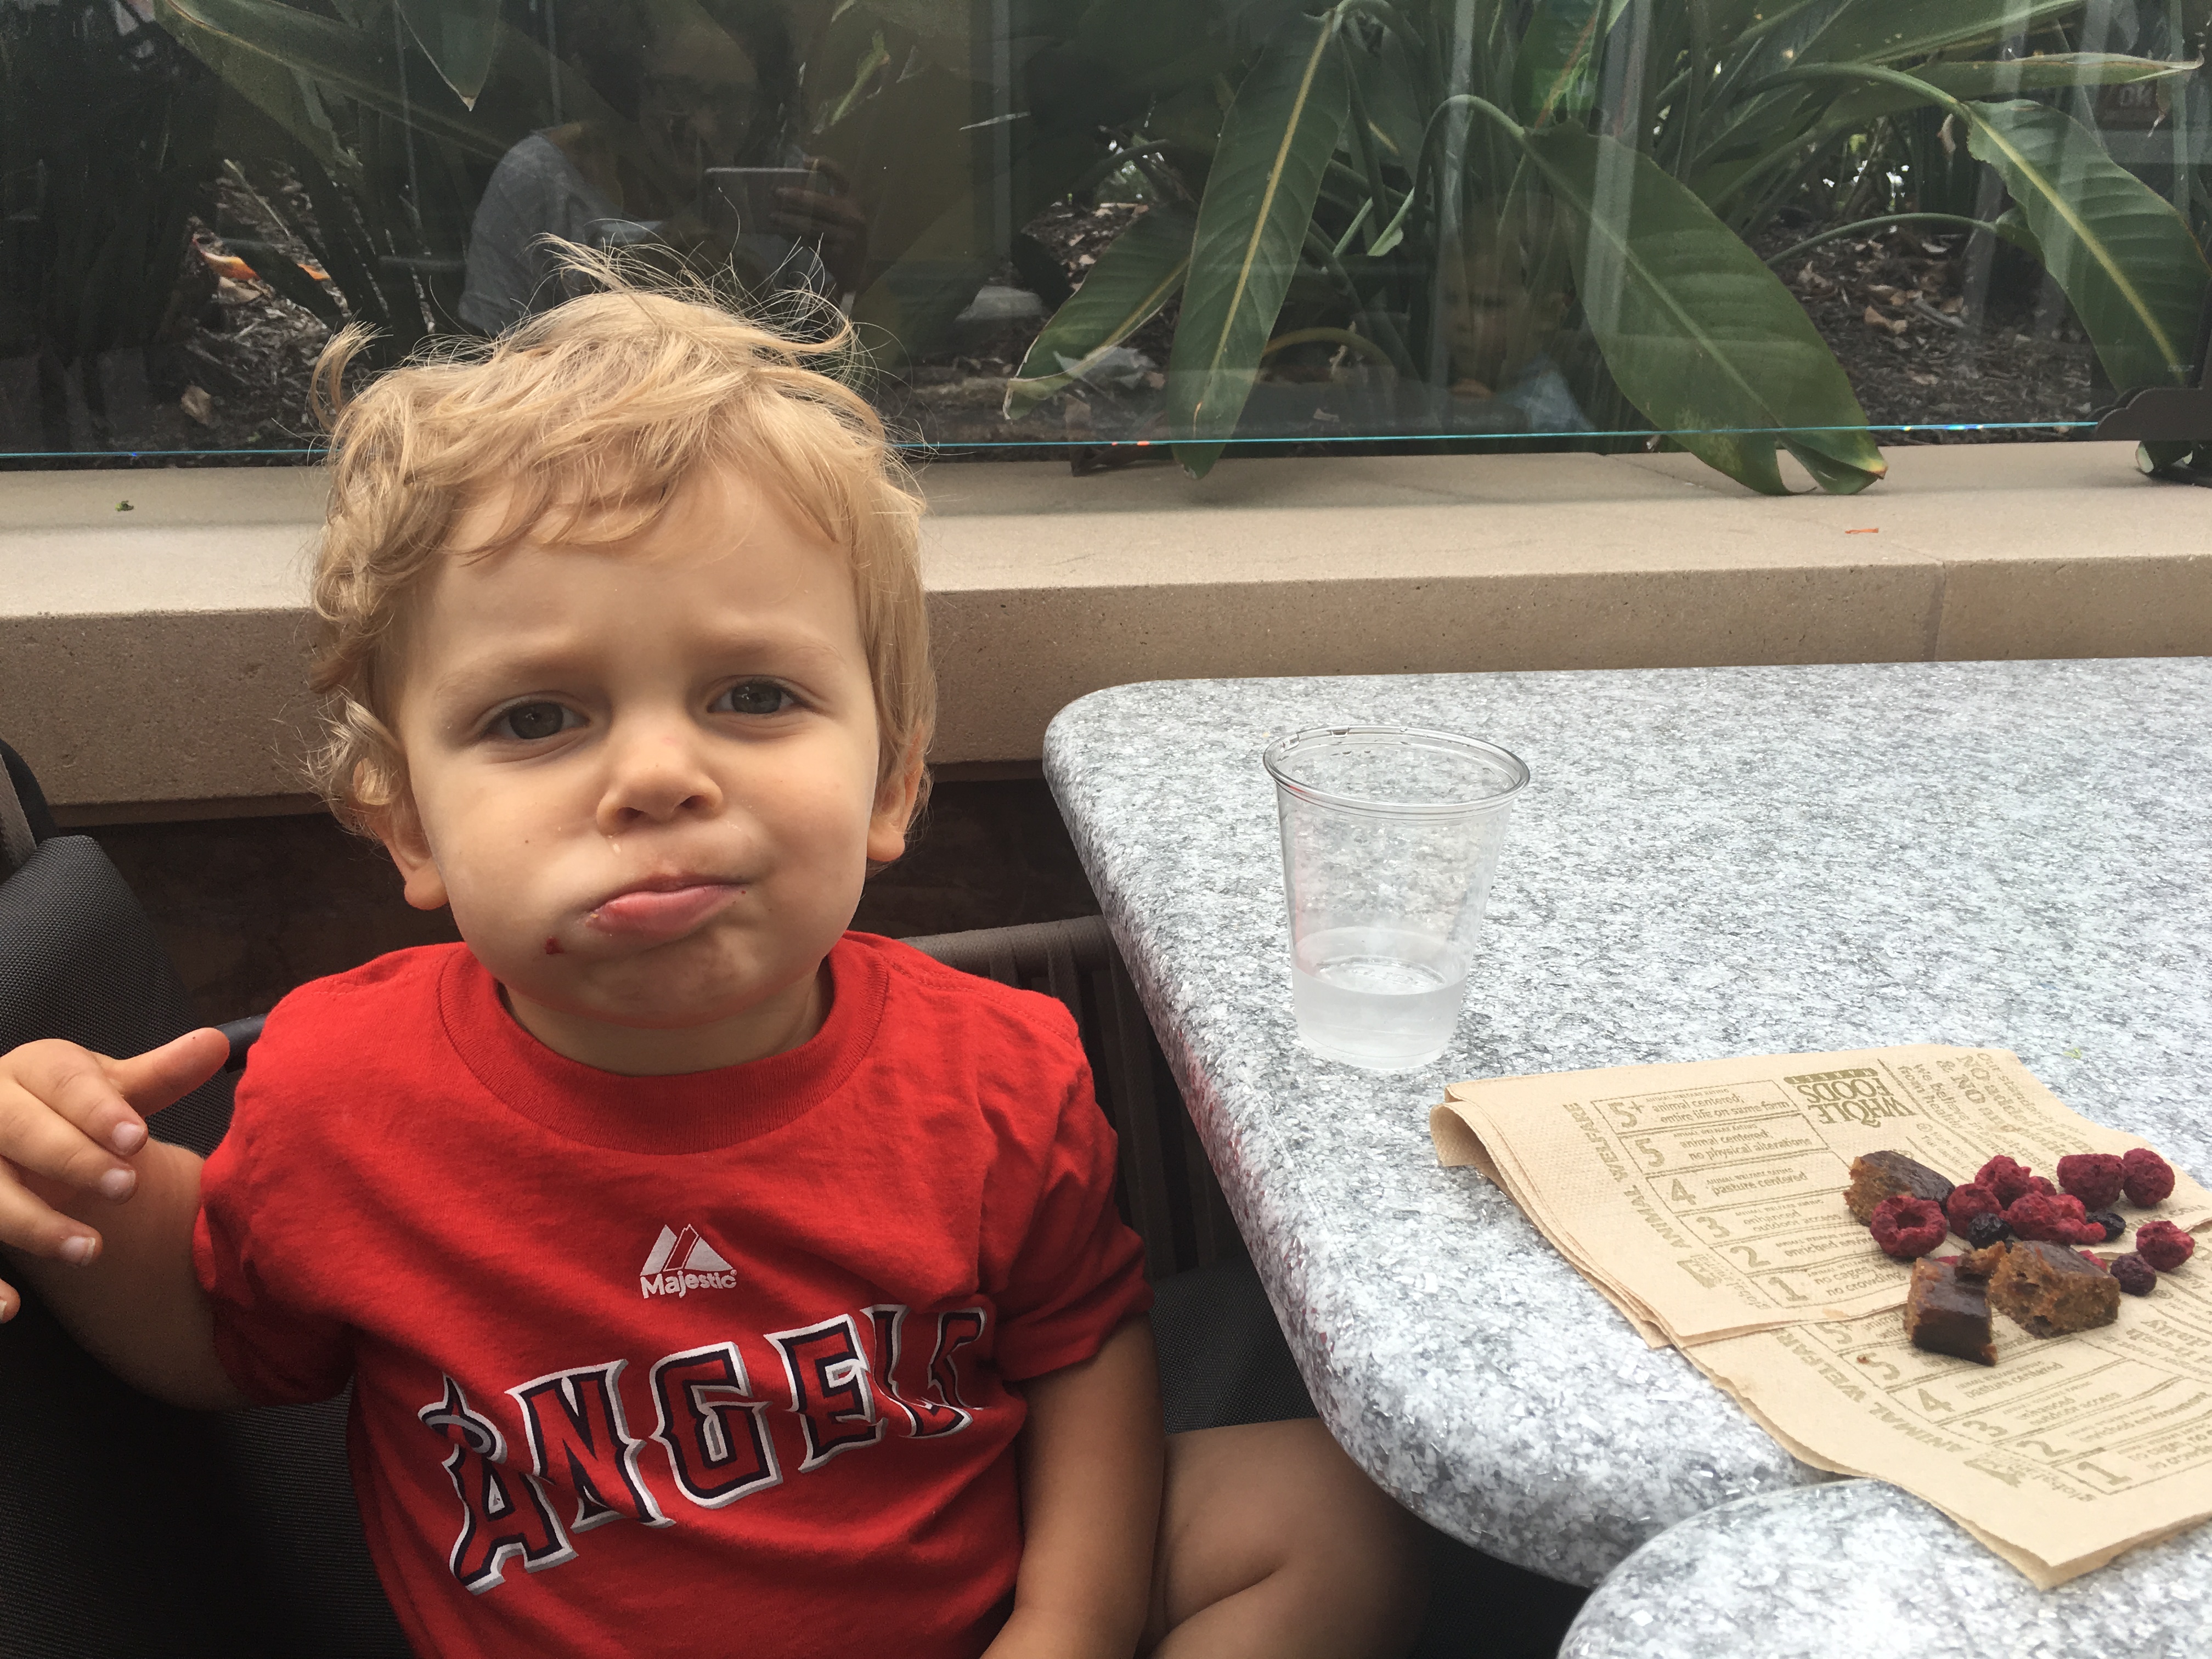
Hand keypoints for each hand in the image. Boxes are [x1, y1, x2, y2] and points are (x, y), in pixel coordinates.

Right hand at [0, 1028, 227, 1318]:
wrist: (2, 1126)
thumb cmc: (63, 1106)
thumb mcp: (107, 1090)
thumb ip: (159, 1075)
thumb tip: (216, 1042)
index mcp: (29, 1070)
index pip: (62, 1081)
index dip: (97, 1109)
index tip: (137, 1137)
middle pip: (19, 1130)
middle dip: (71, 1158)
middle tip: (126, 1187)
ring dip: (32, 1223)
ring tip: (91, 1249)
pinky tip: (11, 1308)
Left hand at [772, 159, 869, 296]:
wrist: (858, 271)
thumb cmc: (845, 237)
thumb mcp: (843, 217)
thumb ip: (826, 203)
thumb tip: (791, 191)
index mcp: (854, 202)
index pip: (841, 178)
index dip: (826, 166)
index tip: (805, 161)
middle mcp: (853, 217)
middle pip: (820, 203)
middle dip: (796, 197)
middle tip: (776, 193)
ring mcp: (846, 237)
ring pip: (812, 225)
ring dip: (789, 220)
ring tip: (772, 216)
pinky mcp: (837, 254)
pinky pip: (810, 242)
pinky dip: (794, 237)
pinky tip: (781, 233)